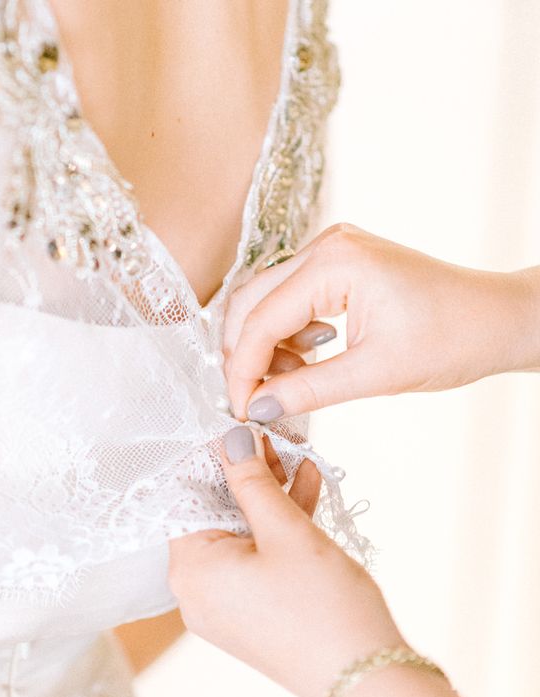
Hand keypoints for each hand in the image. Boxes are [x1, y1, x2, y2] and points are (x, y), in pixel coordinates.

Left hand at [168, 425, 456, 696]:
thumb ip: (252, 480)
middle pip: (213, 513)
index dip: (212, 459)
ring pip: (239, 532)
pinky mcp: (249, 610)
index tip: (240, 432)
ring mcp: (223, 604)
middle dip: (248, 476)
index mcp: (191, 571)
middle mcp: (197, 590)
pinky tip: (305, 493)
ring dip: (269, 498)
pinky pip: (254, 557)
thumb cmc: (323, 609)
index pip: (186, 496)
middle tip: (276, 445)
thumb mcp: (284, 530)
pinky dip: (276, 529)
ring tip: (300, 463)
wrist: (370, 681)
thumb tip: (232, 439)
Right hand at [223, 223, 539, 420]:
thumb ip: (307, 390)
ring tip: (291, 380)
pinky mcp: (337, 263)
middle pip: (251, 301)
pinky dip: (287, 332)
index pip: (261, 319)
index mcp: (334, 262)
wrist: (498, 318)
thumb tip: (257, 408)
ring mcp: (331, 249)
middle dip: (245, 354)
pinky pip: (290, 297)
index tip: (239, 408)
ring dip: (265, 344)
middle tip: (252, 398)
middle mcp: (325, 245)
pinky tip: (309, 357)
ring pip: (266, 299)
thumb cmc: (454, 338)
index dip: (243, 369)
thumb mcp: (376, 373)